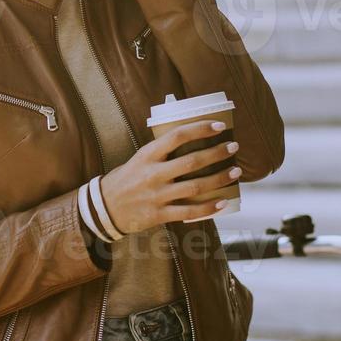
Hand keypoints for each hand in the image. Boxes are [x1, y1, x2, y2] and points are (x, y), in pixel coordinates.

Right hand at [98, 119, 241, 234]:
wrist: (104, 207)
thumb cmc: (126, 179)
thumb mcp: (139, 158)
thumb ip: (162, 151)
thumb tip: (192, 138)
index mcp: (148, 155)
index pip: (177, 136)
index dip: (200, 129)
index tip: (219, 125)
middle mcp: (153, 173)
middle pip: (192, 161)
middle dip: (217, 153)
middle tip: (233, 147)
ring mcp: (157, 195)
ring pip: (195, 186)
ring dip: (219, 178)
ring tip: (235, 171)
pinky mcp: (159, 214)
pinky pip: (189, 212)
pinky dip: (208, 208)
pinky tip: (223, 202)